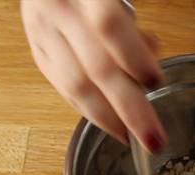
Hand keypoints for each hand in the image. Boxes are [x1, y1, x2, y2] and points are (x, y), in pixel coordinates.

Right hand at [21, 0, 166, 151]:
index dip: (135, 58)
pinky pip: (63, 90)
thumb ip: (132, 23)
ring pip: (75, 87)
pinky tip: (111, 124)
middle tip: (154, 140)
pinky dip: (89, 111)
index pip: (108, 27)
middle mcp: (57, 12)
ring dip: (109, 120)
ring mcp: (42, 34)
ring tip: (133, 137)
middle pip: (96, 68)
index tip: (157, 82)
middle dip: (131, 110)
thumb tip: (153, 52)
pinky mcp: (37, 52)